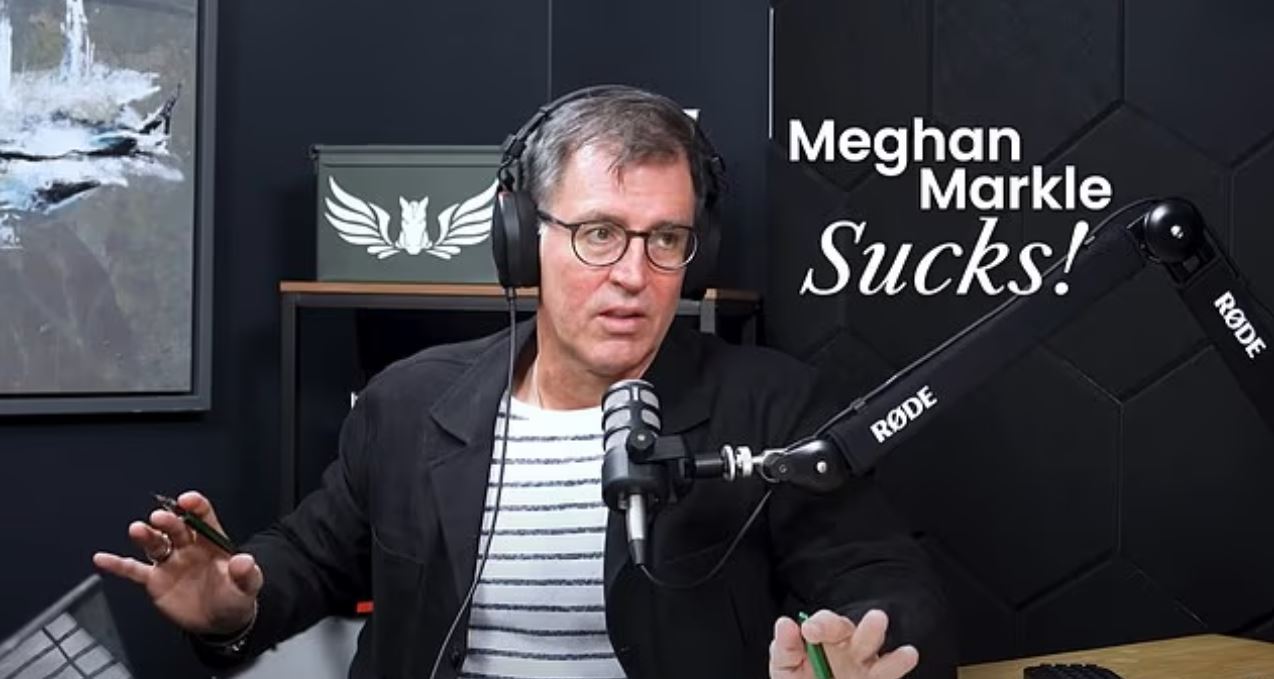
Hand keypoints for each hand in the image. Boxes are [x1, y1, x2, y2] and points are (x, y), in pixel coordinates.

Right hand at [93, 491, 260, 635]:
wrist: (219, 622)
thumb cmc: (234, 597)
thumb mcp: (247, 586)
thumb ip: (246, 573)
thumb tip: (245, 561)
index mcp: (211, 541)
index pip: (203, 516)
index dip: (195, 506)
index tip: (188, 500)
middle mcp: (187, 546)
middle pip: (176, 528)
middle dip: (168, 522)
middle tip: (160, 518)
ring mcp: (170, 562)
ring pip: (154, 543)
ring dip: (145, 536)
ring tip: (138, 529)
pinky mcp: (155, 580)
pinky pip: (133, 570)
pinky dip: (117, 565)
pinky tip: (102, 558)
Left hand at [769, 609, 918, 678]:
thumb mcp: (785, 666)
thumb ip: (785, 647)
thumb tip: (785, 623)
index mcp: (825, 636)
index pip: (827, 623)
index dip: (821, 624)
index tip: (810, 631)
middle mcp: (849, 646)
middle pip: (860, 633)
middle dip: (868, 628)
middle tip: (877, 619)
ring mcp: (866, 666)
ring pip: (879, 653)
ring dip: (889, 651)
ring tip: (903, 648)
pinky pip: (889, 673)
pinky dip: (898, 663)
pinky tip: (908, 654)